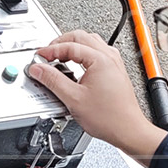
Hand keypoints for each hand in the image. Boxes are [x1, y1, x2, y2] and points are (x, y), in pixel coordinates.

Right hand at [28, 30, 167, 159]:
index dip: (50, 50)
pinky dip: (83, 54)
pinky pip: (97, 52)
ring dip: (73, 46)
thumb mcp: (73, 99)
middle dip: (60, 43)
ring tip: (59, 58)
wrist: (128, 130)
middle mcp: (109, 57)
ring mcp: (114, 63)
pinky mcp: (115, 70)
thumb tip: (39, 69)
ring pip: (90, 42)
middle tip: (47, 54)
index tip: (39, 57)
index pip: (69, 46)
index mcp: (100, 59)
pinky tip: (76, 66)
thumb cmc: (109, 118)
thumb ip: (53, 81)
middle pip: (80, 37)